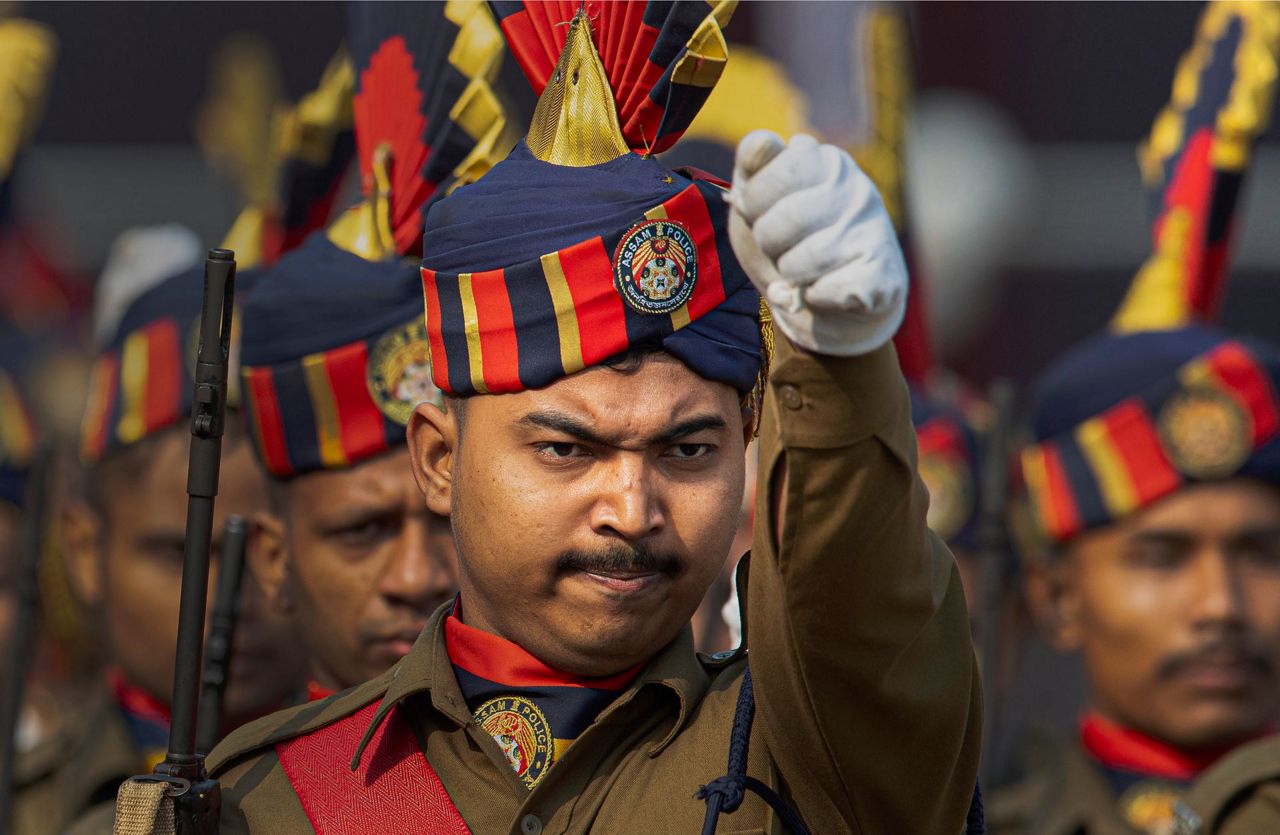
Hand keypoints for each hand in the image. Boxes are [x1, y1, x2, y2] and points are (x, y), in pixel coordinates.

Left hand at [727, 130, 907, 356]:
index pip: (777, 172)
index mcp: (827, 162)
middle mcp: (857, 190)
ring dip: (789, 275)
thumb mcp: (761, 201)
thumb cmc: (792, 244)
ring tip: (802, 270)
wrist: (833, 305)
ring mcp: (874, 233)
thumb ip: (753, 168)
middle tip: (780, 247)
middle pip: (784, 220)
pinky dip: (811, 298)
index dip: (754, 203)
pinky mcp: (883, 278)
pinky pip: (824, 291)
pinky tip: (823, 290)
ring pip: (801, 261)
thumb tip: (762, 141)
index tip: (762, 213)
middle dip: (769, 243)